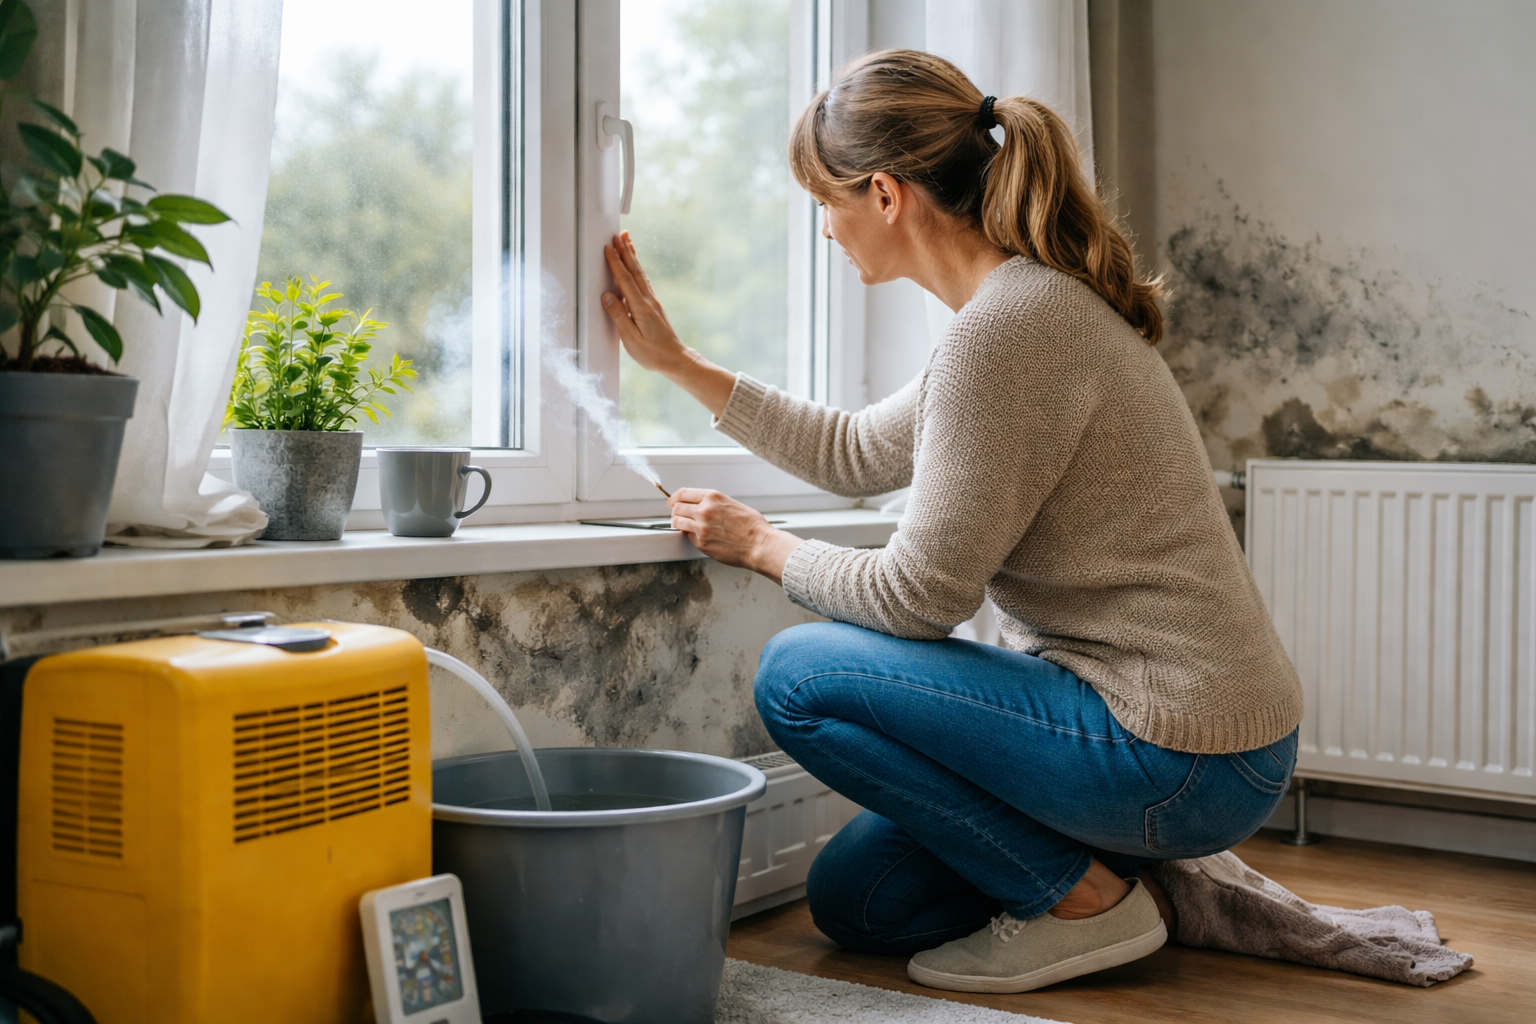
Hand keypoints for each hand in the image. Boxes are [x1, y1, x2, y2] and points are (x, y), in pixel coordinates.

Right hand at [602, 232, 687, 372]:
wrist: (675, 359)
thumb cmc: (653, 353)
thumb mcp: (631, 339)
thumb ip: (618, 316)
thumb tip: (607, 296)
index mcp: (641, 307)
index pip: (625, 280)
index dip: (616, 262)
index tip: (608, 247)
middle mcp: (648, 301)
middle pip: (635, 271)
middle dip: (625, 251)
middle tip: (619, 234)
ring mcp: (653, 302)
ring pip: (640, 274)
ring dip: (632, 256)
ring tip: (627, 240)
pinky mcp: (654, 306)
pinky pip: (643, 281)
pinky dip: (637, 268)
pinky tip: (635, 265)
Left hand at [668, 488, 801, 580]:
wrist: (759, 544)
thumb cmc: (752, 526)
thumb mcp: (732, 504)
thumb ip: (714, 504)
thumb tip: (701, 506)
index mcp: (713, 497)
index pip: (683, 493)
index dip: (674, 498)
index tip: (672, 502)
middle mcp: (704, 510)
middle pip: (676, 507)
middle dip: (675, 511)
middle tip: (677, 515)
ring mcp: (701, 527)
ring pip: (677, 521)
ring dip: (677, 523)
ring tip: (682, 526)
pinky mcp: (701, 543)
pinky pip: (687, 536)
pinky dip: (690, 536)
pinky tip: (699, 536)